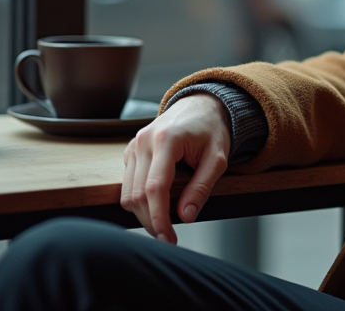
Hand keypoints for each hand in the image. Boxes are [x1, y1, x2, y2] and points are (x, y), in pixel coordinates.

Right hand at [121, 92, 231, 243]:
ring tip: (163, 224)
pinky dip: (138, 200)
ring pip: (127, 193)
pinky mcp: (130, 151)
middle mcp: (144, 142)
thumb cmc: (211, 129)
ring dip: (142, 214)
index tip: (168, 239)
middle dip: (151, 221)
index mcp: (166, 140)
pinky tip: (156, 205)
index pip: (155, 189)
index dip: (159, 218)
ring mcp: (134, 146)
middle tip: (168, 237)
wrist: (199, 105)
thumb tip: (186, 216)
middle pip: (137, 195)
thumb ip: (202, 187)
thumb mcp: (218, 158)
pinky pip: (127, 184)